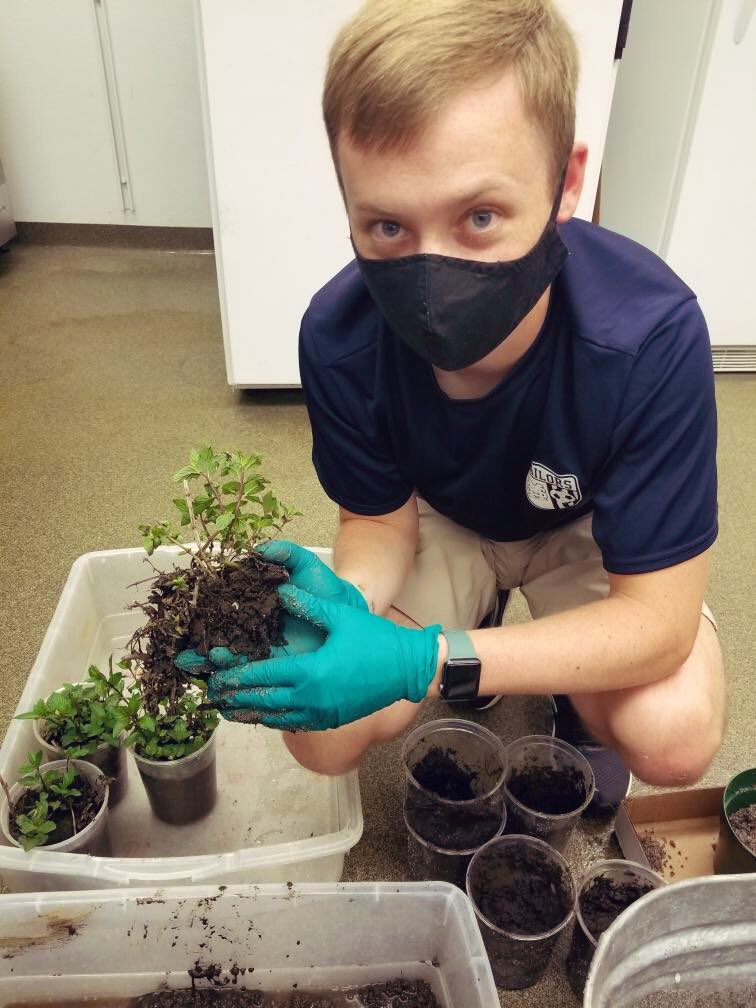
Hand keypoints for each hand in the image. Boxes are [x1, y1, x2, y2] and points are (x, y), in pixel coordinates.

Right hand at [174, 543, 364, 676]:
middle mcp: (252, 632)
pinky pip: (255, 685)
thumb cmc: (323, 589)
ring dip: (216, 677)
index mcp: (252, 607)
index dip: (203, 624)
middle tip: (189, 660)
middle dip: (200, 655)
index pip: (220, 617)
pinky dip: (238, 694)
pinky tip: (224, 702)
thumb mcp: (305, 567)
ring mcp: (264, 654)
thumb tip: (260, 548)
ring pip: (233, 669)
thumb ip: (285, 554)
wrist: (349, 613)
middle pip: (219, 646)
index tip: (191, 630)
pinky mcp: (279, 672)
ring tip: (207, 682)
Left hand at [207, 584, 440, 730]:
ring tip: (230, 711)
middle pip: (263, 701)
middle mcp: (311, 697)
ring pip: (276, 718)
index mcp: (309, 671)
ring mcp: (321, 713)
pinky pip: (295, 724)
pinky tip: (264, 716)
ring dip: (251, 714)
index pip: (262, 675)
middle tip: (213, 697)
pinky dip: (275, 720)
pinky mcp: (331, 719)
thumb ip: (308, 606)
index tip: (215, 678)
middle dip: (236, 699)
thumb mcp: (341, 618)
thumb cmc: (376, 640)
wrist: (409, 669)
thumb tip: (281, 592)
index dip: (236, 677)